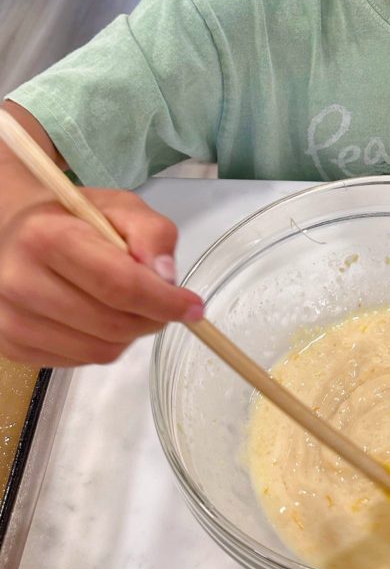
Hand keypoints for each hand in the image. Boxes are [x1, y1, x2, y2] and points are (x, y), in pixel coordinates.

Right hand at [0, 188, 203, 366]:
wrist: (14, 233)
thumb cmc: (73, 218)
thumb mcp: (120, 207)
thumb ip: (152, 233)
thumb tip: (166, 276)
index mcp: (46, 237)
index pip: (119, 284)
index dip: (164, 301)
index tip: (194, 307)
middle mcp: (19, 282)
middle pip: (112, 323)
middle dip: (153, 318)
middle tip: (165, 304)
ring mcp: (10, 320)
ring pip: (100, 350)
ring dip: (131, 333)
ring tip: (129, 305)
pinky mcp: (11, 347)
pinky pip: (80, 361)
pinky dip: (104, 344)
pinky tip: (99, 316)